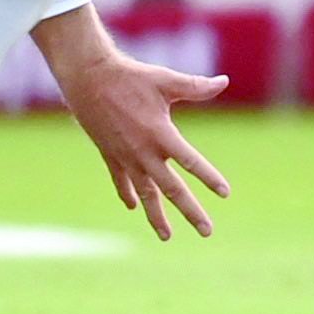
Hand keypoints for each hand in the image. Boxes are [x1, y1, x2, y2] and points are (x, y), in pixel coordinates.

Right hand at [55, 50, 230, 241]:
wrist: (88, 79)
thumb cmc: (130, 77)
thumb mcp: (166, 80)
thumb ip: (196, 86)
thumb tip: (224, 81)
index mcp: (160, 134)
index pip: (190, 161)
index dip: (208, 177)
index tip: (225, 193)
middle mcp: (143, 152)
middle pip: (171, 189)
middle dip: (190, 211)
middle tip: (207, 231)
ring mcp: (125, 157)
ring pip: (145, 193)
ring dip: (156, 216)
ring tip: (167, 236)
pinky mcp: (110, 154)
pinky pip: (121, 181)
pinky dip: (128, 194)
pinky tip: (134, 207)